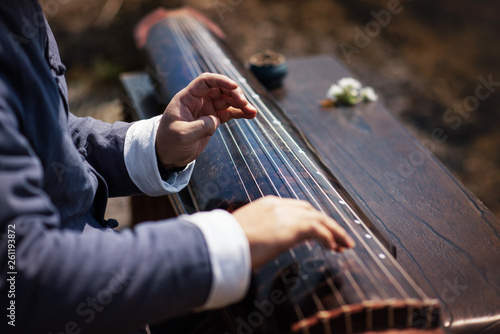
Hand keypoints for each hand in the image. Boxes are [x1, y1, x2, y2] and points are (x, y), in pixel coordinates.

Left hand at [156, 73, 257, 167]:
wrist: (168, 156)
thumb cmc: (169, 143)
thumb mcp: (182, 135)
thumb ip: (200, 126)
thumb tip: (216, 120)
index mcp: (187, 98)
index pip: (205, 82)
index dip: (221, 81)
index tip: (234, 87)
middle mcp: (198, 101)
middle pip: (220, 89)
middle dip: (234, 94)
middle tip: (244, 104)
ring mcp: (207, 110)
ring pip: (227, 100)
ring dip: (241, 104)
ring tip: (252, 112)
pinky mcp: (213, 120)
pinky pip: (229, 113)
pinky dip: (240, 113)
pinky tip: (251, 115)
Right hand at [232, 196, 355, 267]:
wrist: (222, 243)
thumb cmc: (228, 242)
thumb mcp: (245, 233)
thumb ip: (258, 234)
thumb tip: (259, 245)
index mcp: (268, 204)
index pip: (297, 208)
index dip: (311, 219)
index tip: (319, 231)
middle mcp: (279, 205)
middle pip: (311, 210)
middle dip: (327, 224)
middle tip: (338, 238)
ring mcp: (287, 214)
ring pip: (320, 218)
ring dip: (335, 231)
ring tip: (345, 244)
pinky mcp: (293, 227)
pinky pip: (319, 230)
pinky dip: (329, 237)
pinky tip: (333, 247)